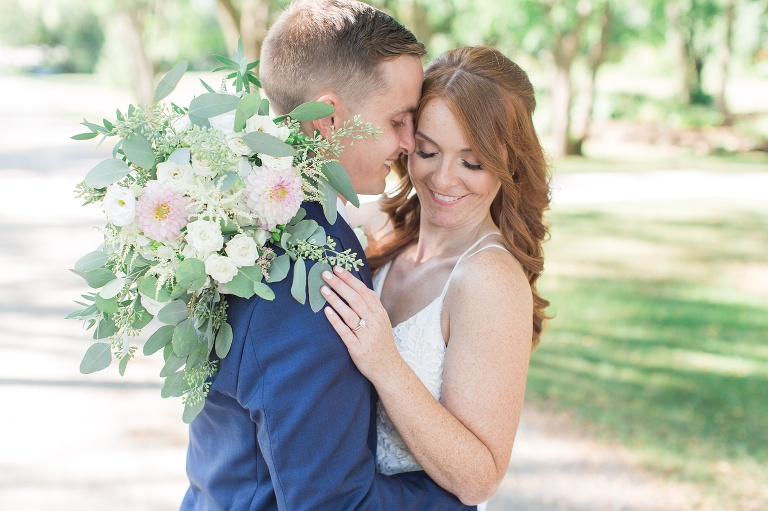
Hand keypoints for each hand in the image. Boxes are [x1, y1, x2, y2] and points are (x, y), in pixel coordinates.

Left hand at [322, 266, 401, 383]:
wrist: (390, 370)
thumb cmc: (381, 344)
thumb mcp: (381, 322)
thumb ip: (370, 307)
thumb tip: (354, 288)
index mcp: (380, 314)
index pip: (364, 291)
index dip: (350, 279)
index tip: (338, 268)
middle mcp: (375, 322)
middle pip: (356, 299)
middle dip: (340, 284)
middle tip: (325, 274)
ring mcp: (367, 336)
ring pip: (350, 314)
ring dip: (336, 300)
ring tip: (323, 289)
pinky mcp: (358, 349)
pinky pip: (345, 332)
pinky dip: (336, 321)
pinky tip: (327, 312)